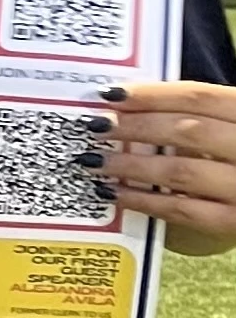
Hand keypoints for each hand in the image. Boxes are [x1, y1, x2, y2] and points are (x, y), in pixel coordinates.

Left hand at [95, 81, 235, 251]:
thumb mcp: (234, 125)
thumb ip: (204, 116)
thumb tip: (137, 107)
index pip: (199, 97)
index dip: (152, 94)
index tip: (112, 94)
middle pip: (186, 131)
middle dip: (135, 127)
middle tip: (97, 127)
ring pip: (181, 171)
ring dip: (132, 165)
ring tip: (96, 162)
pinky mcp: (233, 222)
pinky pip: (182, 211)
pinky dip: (144, 201)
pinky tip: (114, 194)